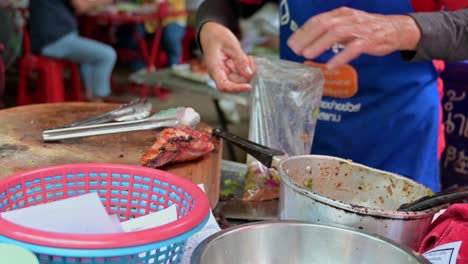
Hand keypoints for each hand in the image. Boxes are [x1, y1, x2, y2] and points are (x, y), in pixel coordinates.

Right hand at [199, 22, 255, 92]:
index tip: (249, 86)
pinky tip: (247, 59)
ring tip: (249, 58)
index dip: (237, 89)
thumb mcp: (231, 45)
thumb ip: (240, 60)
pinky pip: (240, 73)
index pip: (224, 86)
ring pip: (240, 79)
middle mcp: (219, 73)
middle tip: (251, 60)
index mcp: (215, 69)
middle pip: (236, 83)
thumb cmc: (216, 36)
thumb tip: (249, 73)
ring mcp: (225, 72)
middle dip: (246, 74)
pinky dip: (247, 68)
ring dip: (248, 70)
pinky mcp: (230, 70)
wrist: (211, 32)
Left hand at [287, 7, 420, 69]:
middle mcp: (348, 18)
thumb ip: (329, 31)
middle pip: (323, 25)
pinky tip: (330, 66)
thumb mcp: (346, 25)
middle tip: (295, 50)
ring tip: (308, 55)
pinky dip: (340, 57)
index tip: (291, 42)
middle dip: (307, 37)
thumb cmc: (366, 29)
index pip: (317, 20)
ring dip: (320, 44)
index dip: (303, 31)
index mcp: (340, 14)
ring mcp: (359, 29)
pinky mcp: (369, 41)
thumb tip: (307, 42)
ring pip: (336, 33)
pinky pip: (353, 48)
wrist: (395, 29)